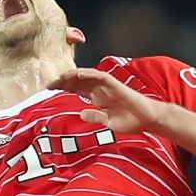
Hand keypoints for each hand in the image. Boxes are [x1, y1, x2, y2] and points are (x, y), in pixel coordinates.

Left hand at [47, 67, 166, 135]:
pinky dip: (90, 74)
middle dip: (63, 81)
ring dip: (73, 75)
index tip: (49, 89)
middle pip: (78, 82)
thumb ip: (94, 117)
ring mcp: (108, 86)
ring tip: (60, 77)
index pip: (77, 89)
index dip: (63, 88)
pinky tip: (79, 74)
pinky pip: (101, 76)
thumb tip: (81, 114)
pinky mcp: (116, 85)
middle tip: (49, 84)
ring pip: (87, 77)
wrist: (147, 120)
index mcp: (97, 97)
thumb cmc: (130, 121)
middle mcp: (101, 90)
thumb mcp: (107, 122)